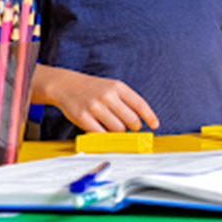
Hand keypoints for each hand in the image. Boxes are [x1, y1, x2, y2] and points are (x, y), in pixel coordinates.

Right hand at [36, 65, 158, 132]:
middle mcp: (108, 96)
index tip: (155, 125)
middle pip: (131, 120)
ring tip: (112, 125)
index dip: (150, 117)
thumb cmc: (94, 89)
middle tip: (131, 127)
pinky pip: (101, 134)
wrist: (66, 85)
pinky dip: (105, 136)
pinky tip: (103, 130)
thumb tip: (142, 120)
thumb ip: (127, 101)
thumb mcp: (113, 87)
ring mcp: (95, 106)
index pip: (140, 104)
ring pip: (117, 129)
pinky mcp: (83, 117)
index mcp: (118, 87)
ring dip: (118, 131)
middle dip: (134, 126)